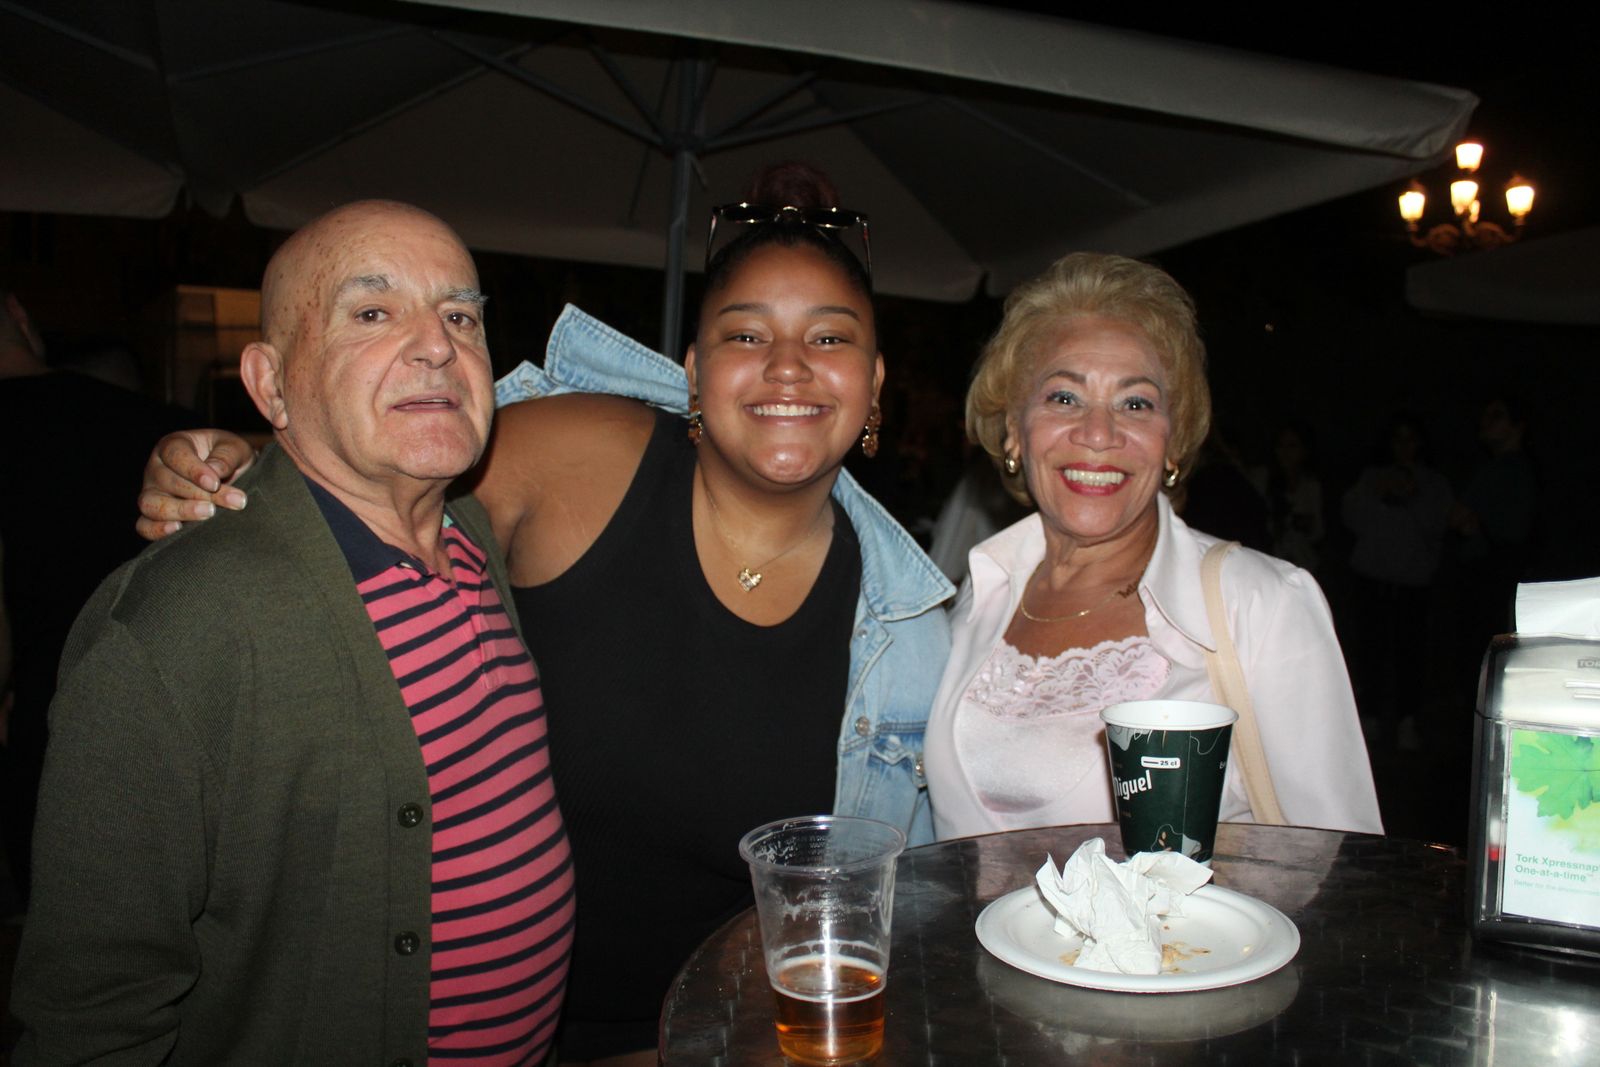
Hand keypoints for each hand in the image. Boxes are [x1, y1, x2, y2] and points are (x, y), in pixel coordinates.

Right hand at [136, 430, 254, 540]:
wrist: (232, 474)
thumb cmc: (229, 457)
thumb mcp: (235, 448)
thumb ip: (226, 457)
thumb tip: (215, 472)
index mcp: (173, 445)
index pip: (175, 455)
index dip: (194, 470)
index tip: (215, 483)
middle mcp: (156, 468)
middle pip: (167, 481)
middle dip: (200, 494)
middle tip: (232, 501)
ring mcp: (152, 492)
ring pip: (151, 504)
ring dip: (181, 511)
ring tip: (209, 513)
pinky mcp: (153, 515)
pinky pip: (145, 526)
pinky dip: (157, 530)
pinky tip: (178, 529)